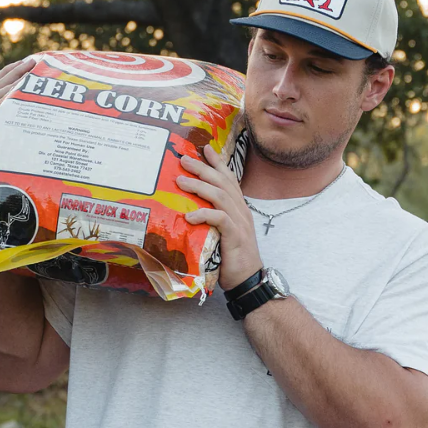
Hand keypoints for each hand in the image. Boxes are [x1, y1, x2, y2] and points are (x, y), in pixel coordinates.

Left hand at [176, 143, 262, 291]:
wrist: (247, 279)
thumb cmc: (231, 256)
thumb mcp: (220, 232)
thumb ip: (211, 218)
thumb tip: (189, 210)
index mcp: (238, 207)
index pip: (229, 179)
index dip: (218, 162)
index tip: (205, 148)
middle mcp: (241, 210)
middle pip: (222, 182)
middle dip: (203, 168)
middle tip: (184, 160)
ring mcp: (240, 222)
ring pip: (220, 196)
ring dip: (199, 186)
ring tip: (180, 181)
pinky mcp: (236, 236)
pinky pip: (220, 219)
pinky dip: (204, 214)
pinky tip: (189, 216)